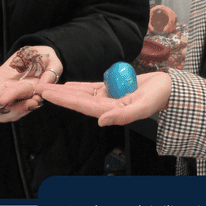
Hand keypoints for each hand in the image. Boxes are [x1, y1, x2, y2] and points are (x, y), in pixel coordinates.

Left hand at [0, 46, 62, 121]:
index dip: (14, 97)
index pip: (24, 95)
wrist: (35, 53)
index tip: (3, 100)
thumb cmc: (47, 57)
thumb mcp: (53, 61)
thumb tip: (45, 85)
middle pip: (9, 100)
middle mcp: (22, 94)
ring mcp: (10, 91)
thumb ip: (51, 72)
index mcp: (35, 89)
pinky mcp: (1, 86)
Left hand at [36, 71, 171, 126]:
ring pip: (81, 94)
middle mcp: (106, 106)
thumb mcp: (143, 107)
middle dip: (58, 95)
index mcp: (111, 111)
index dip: (63, 100)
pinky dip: (78, 86)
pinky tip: (67, 84)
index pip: (81, 106)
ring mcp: (108, 98)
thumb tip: (100, 121)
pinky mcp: (112, 90)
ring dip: (65, 91)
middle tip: (37, 88)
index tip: (47, 94)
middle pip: (77, 100)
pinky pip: (92, 88)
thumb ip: (122, 116)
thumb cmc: (158, 98)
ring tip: (47, 86)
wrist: (168, 89)